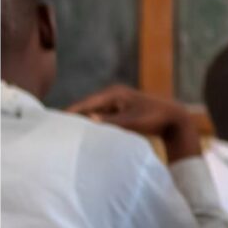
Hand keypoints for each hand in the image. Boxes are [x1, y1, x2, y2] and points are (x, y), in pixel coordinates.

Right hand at [68, 85, 198, 162]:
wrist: (174, 119)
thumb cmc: (154, 119)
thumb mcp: (131, 122)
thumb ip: (110, 122)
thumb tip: (89, 119)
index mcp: (114, 93)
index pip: (86, 103)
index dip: (70, 112)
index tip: (54, 122)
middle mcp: (114, 94)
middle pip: (87, 106)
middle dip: (74, 117)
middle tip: (56, 130)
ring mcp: (117, 101)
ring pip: (94, 112)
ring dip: (84, 121)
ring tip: (67, 133)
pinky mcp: (121, 109)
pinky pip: (102, 116)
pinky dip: (94, 123)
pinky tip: (86, 133)